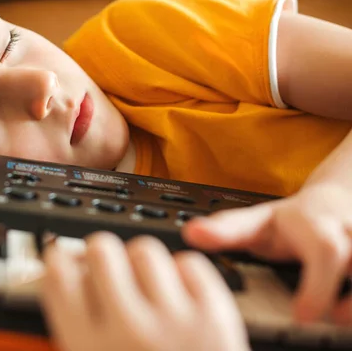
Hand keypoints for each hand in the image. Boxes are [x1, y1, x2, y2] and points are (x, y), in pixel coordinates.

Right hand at [40, 232, 248, 350]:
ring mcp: (173, 322)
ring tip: (152, 290)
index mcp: (88, 347)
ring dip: (145, 265)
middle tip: (113, 270)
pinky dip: (184, 275)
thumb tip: (69, 264)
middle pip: (101, 249)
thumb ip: (77, 318)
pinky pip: (189, 263)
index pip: (57, 273)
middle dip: (104, 255)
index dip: (60, 258)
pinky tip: (181, 298)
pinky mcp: (213, 315)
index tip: (68, 259)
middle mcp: (127, 331)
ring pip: (145, 250)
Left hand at [182, 183, 351, 324]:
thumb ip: (226, 230)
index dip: (318, 288)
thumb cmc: (292, 222)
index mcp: (316, 226)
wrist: (335, 204)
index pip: (324, 250)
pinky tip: (349, 316)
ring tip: (341, 322)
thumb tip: (191, 233)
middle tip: (321, 323)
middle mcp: (349, 233)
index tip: (303, 318)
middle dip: (351, 300)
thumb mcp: (258, 221)